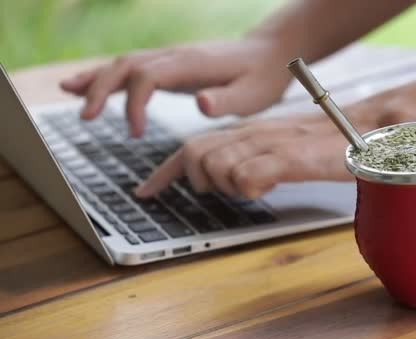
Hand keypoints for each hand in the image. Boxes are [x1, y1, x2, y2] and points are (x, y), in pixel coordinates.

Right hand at [60, 39, 292, 135]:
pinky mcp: (171, 66)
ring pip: (125, 63)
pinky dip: (109, 76)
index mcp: (192, 64)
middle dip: (102, 88)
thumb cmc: (263, 77)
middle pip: (128, 66)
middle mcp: (176, 56)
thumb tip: (199, 103)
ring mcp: (172, 58)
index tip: (136, 133)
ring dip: (97, 77)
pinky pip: (134, 68)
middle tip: (86, 118)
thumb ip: (227, 101)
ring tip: (69, 92)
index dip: (135, 103)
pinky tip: (91, 86)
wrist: (271, 53)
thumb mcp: (253, 94)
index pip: (149, 76)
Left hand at [134, 107, 384, 198]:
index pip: (190, 147)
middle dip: (198, 180)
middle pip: (194, 154)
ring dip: (226, 186)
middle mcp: (251, 133)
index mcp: (246, 131)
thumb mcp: (279, 150)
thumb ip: (252, 160)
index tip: (145, 192)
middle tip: (222, 190)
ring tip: (255, 186)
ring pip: (217, 166)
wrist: (368, 129)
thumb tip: (232, 181)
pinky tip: (268, 187)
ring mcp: (269, 143)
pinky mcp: (289, 156)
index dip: (163, 173)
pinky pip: (249, 177)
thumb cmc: (325, 143)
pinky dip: (250, 189)